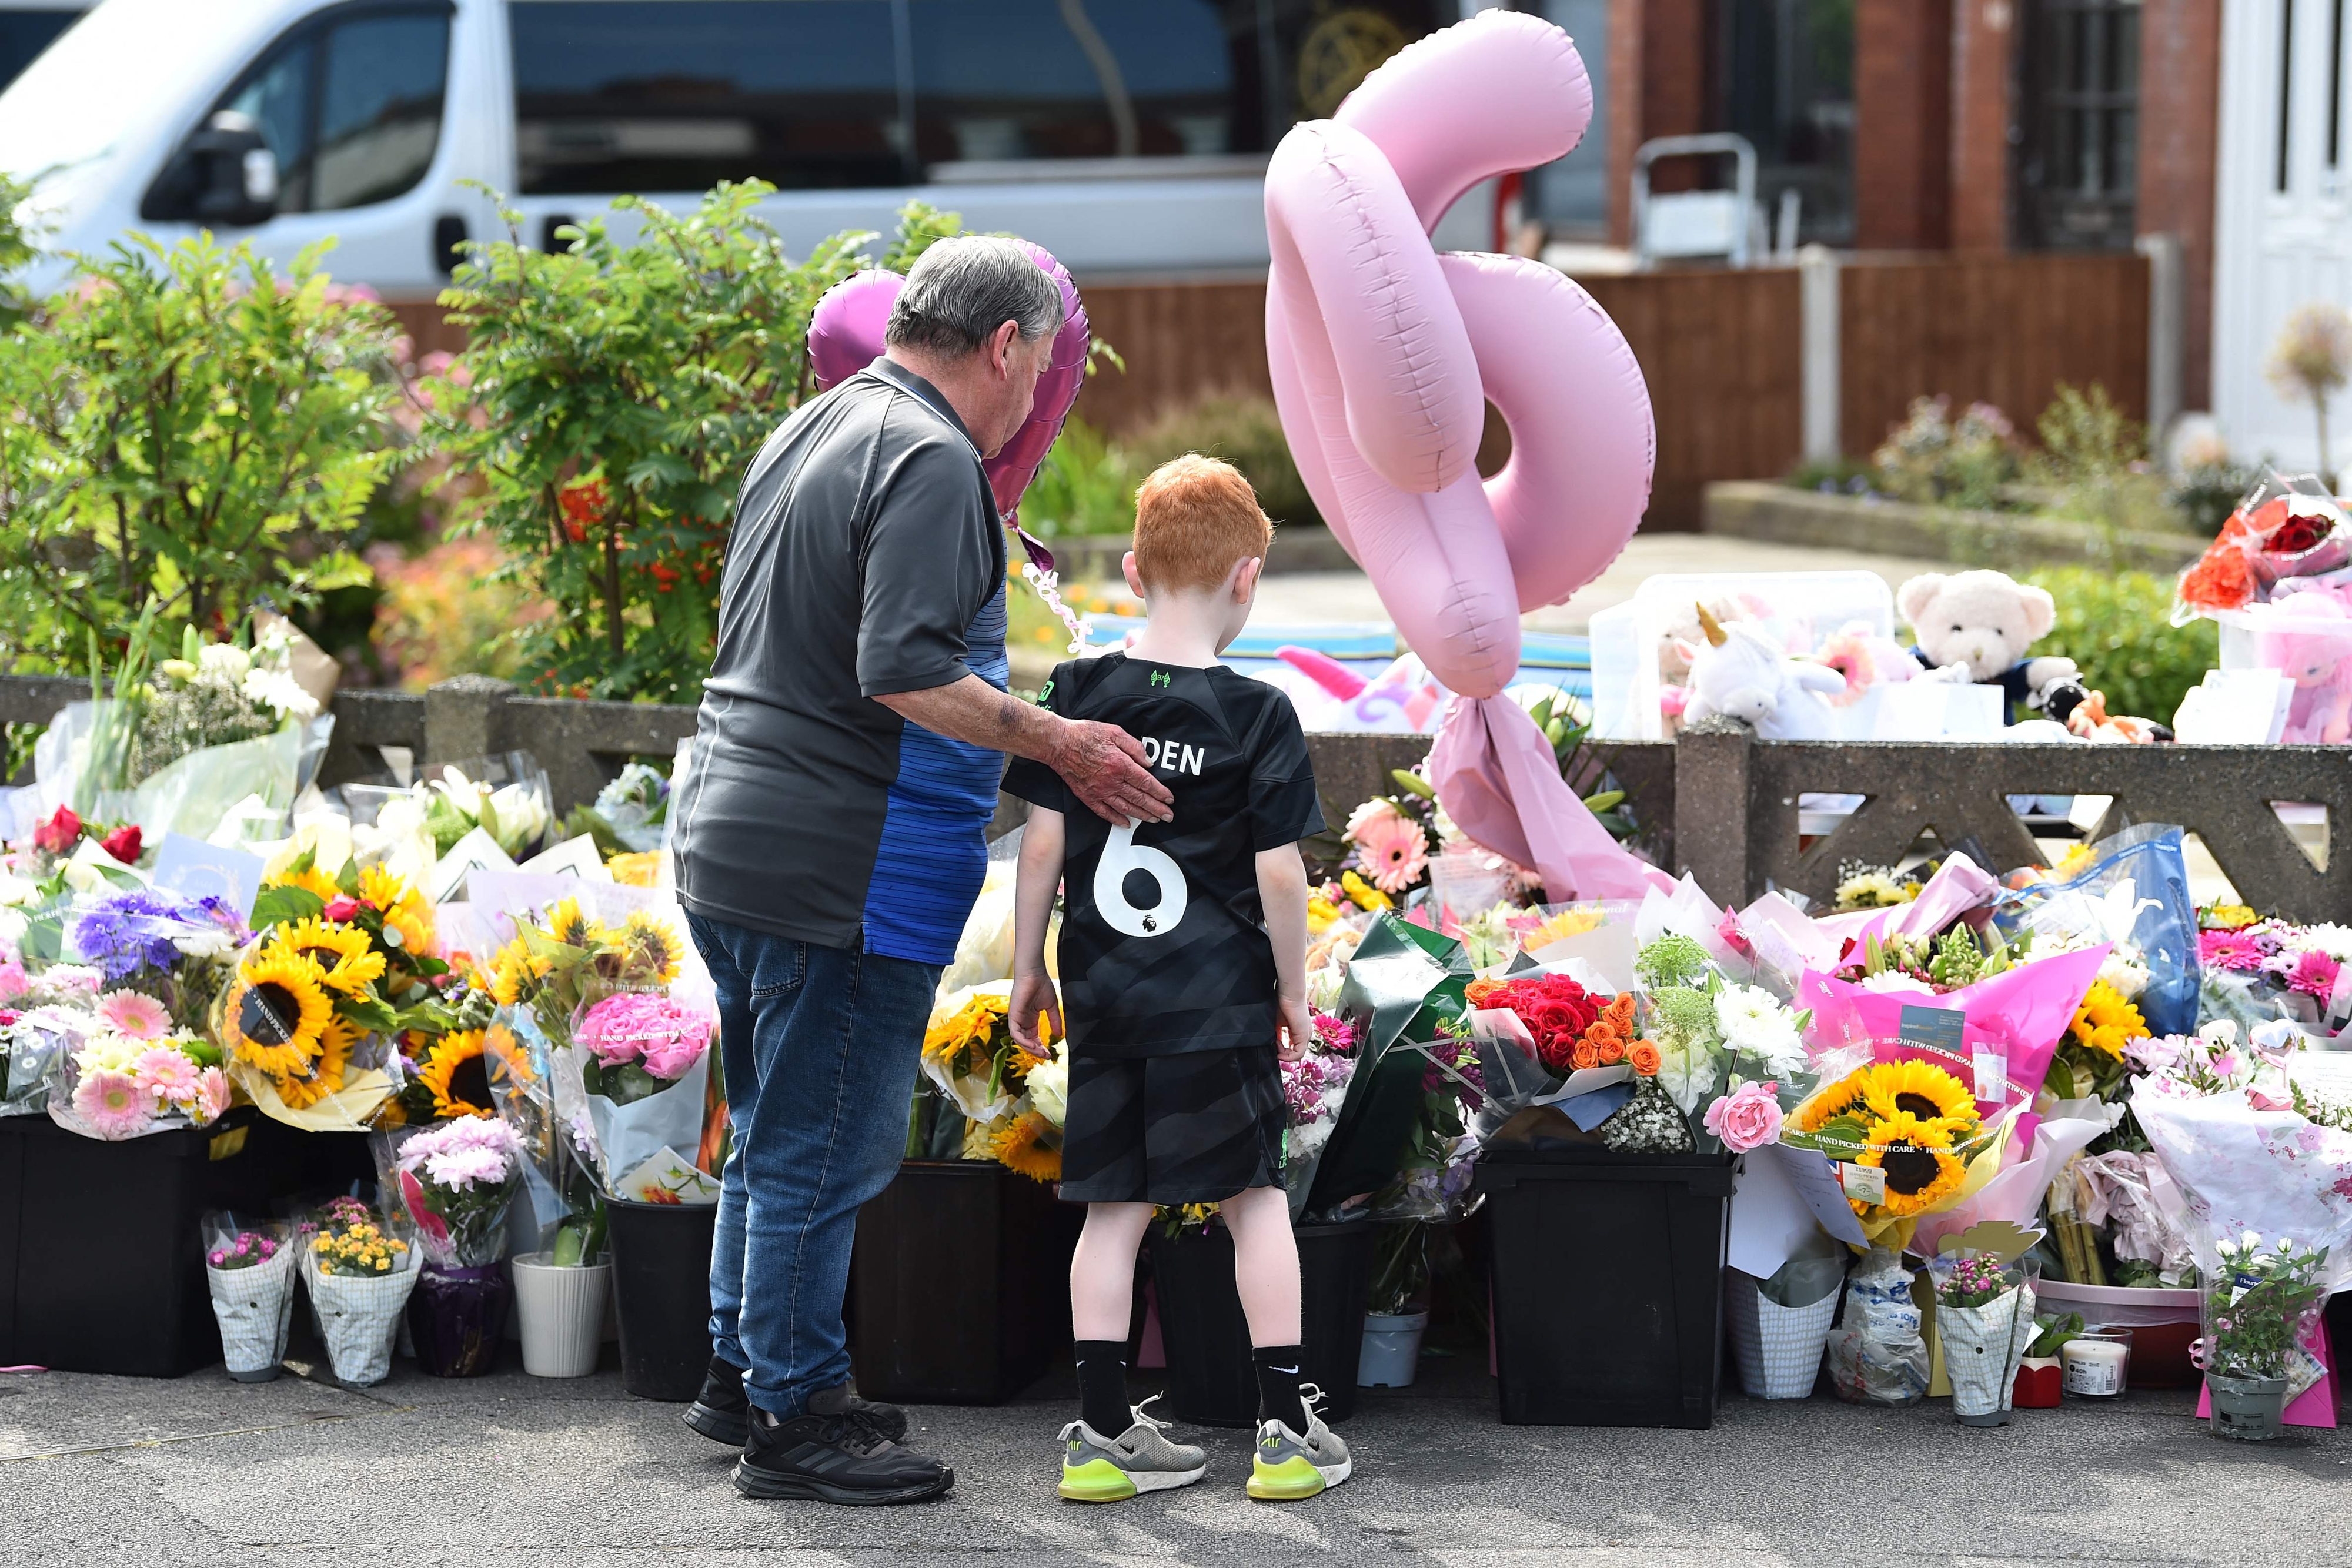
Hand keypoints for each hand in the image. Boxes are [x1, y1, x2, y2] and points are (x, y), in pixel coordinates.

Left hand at [1009, 970, 1061, 1051]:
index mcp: (1030, 1019)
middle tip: (1046, 1056)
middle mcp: (1022, 1021)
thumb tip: (1058, 1034)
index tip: (1050, 1054)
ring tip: (1041, 1052)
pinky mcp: (1013, 1016)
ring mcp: (1016, 1019)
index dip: (1041, 1047)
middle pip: (1026, 1042)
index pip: (1034, 1038)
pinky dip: (1023, 1041)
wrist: (1034, 973)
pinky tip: (1033, 1045)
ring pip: (1020, 1040)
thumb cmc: (1041, 985)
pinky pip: (1015, 1033)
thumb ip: (1055, 1020)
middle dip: (1036, 1050)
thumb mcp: (1051, 1006)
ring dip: (1030, 1048)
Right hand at [1051, 718, 1173, 823]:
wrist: (1059, 743)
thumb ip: (1135, 747)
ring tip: (1153, 820)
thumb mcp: (1115, 731)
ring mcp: (1099, 791)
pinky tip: (1126, 823)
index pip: (1146, 783)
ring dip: (1141, 815)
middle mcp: (1112, 781)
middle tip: (1168, 816)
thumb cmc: (1085, 734)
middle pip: (1139, 798)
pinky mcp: (1087, 796)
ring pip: (1125, 807)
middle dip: (1156, 808)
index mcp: (1121, 764)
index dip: (1160, 792)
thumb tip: (1149, 762)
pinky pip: (1104, 812)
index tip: (1169, 799)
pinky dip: (1116, 819)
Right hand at [1276, 994, 1312, 1063]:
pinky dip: (1288, 1056)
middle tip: (1273, 1046)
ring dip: (1284, 1054)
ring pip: (1297, 1055)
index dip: (1282, 1051)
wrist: (1288, 994)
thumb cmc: (1282, 1004)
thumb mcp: (1278, 1023)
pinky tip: (1279, 1051)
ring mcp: (1306, 1035)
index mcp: (1300, 1031)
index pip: (1293, 1049)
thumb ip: (1277, 1035)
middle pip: (1296, 1053)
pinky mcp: (1304, 1035)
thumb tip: (1272, 1044)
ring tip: (1275, 1046)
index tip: (1273, 1045)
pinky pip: (1298, 1054)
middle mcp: (1305, 1034)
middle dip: (1283, 1053)